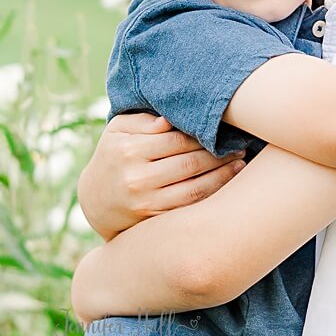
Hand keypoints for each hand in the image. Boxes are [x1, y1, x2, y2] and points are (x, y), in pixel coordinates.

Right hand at [77, 112, 243, 240]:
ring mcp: (147, 201)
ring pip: (195, 187)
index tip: (224, 130)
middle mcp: (138, 177)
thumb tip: (172, 118)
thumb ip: (143, 121)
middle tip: (239, 145)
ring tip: (240, 164)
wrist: (94, 200)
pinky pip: (191, 206)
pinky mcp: (155, 218)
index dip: (203, 135)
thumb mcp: (117, 132)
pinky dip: (213, 195)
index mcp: (129, 150)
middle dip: (219, 154)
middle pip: (190, 163)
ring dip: (223, 175)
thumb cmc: (112, 156)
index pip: (177, 139)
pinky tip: (227, 184)